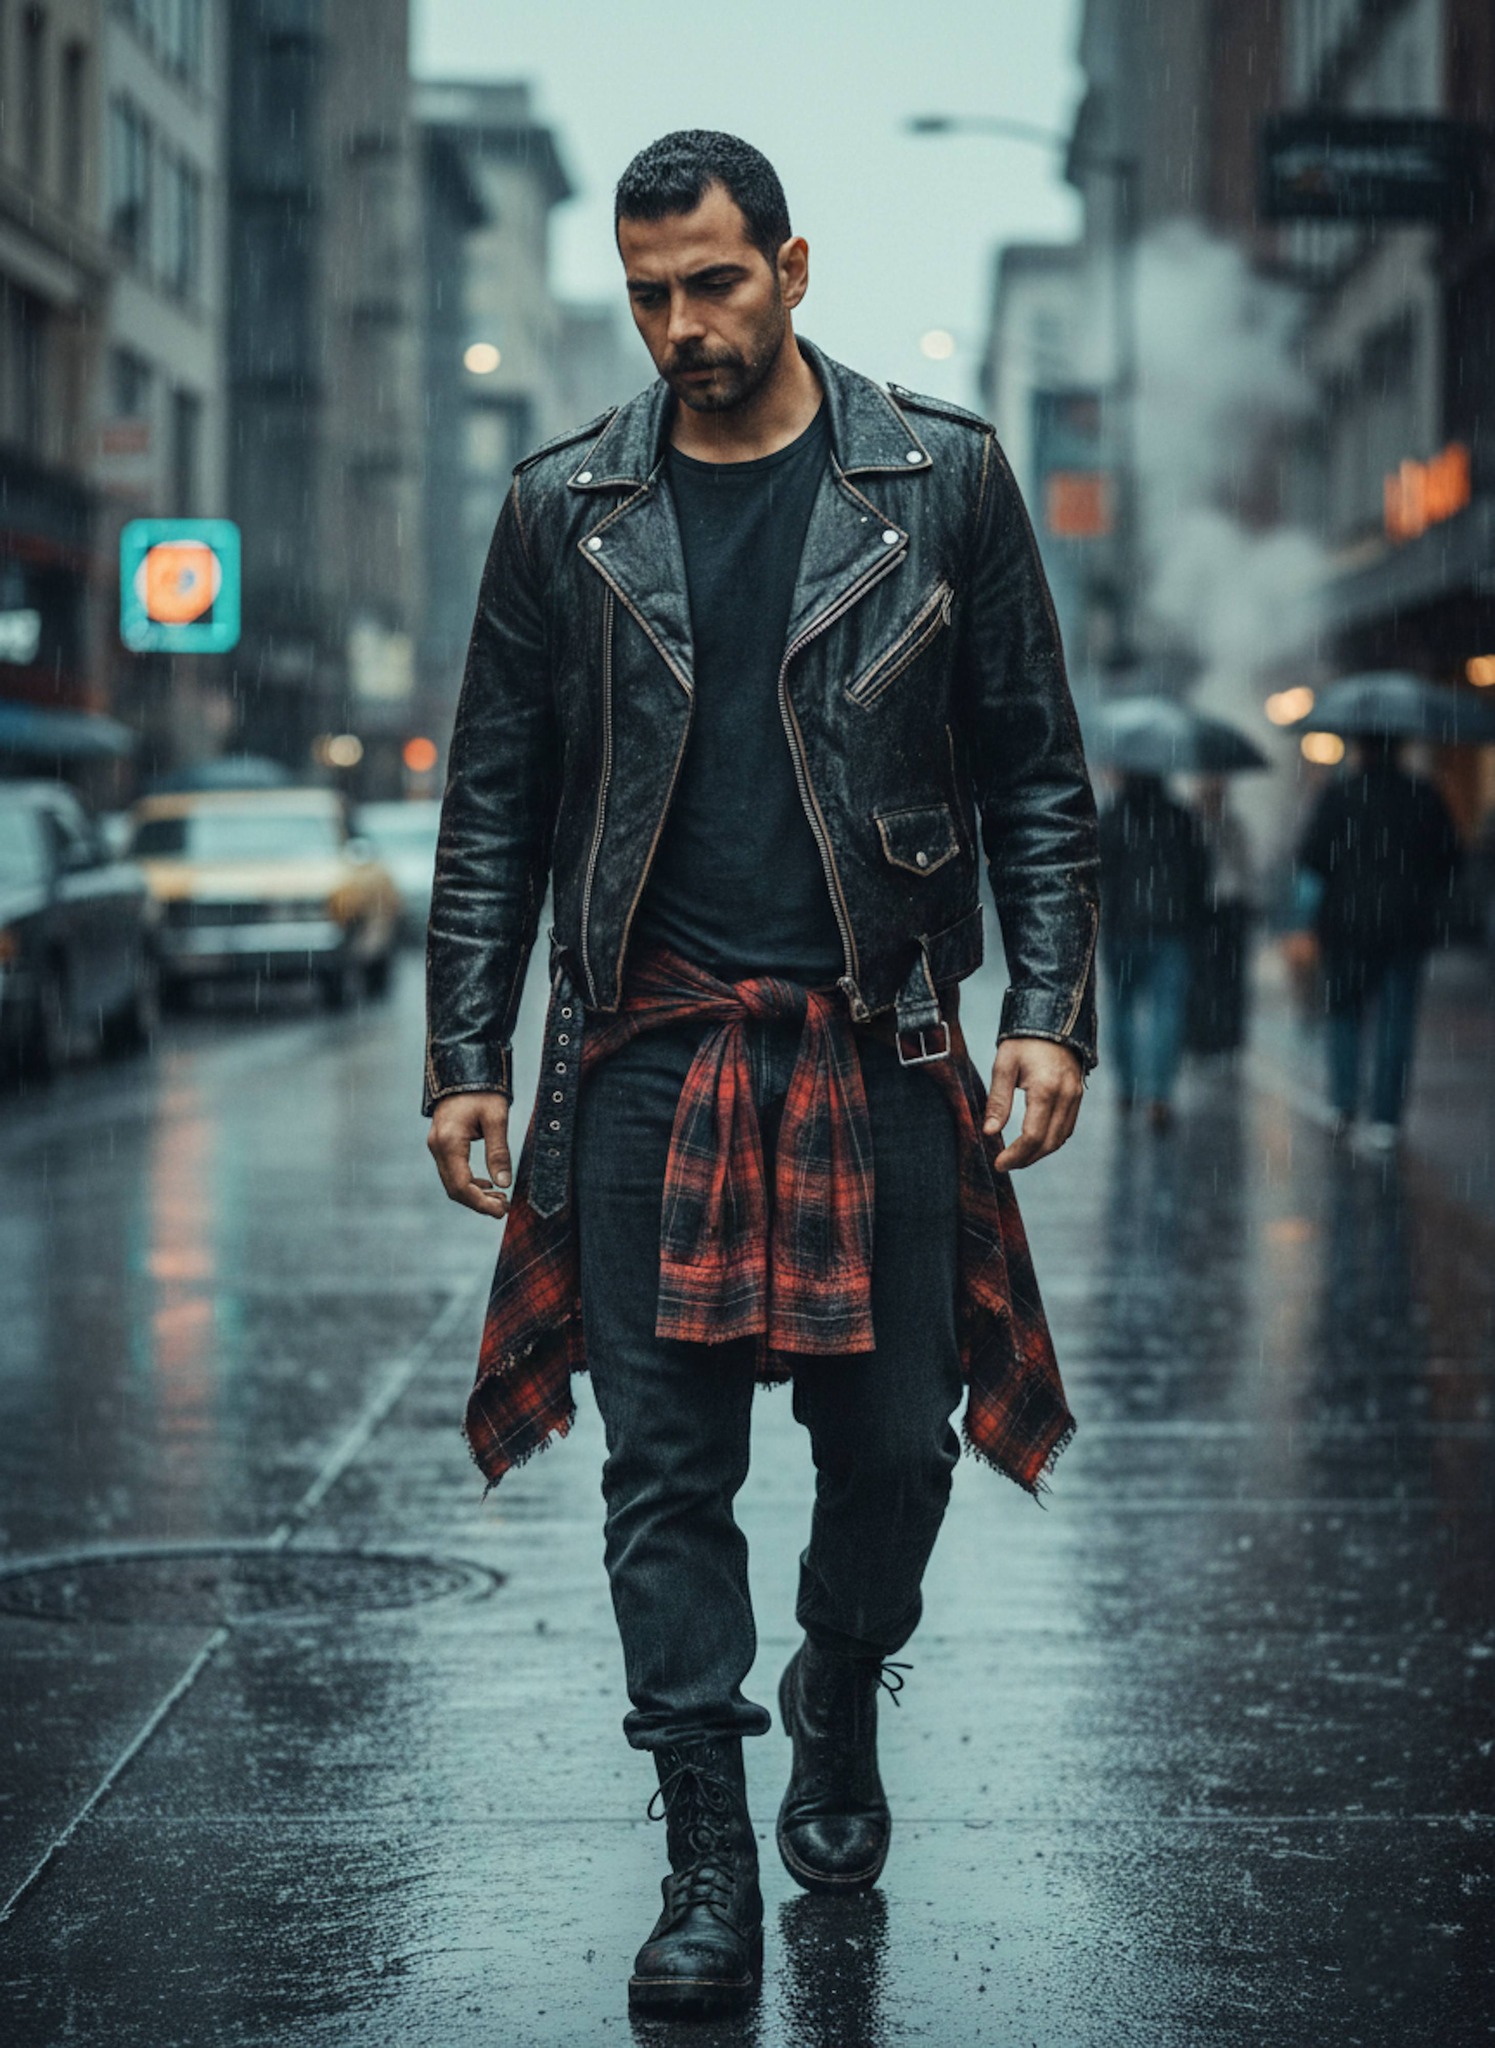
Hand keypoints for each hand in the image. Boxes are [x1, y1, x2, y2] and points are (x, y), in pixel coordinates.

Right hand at [428, 1091, 513, 1218]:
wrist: (464, 1067)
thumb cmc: (482, 1090)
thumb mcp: (496, 1118)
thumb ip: (499, 1152)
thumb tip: (504, 1183)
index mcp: (449, 1142)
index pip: (461, 1185)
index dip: (481, 1203)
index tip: (501, 1211)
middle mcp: (437, 1146)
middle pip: (454, 1188)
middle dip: (478, 1202)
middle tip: (504, 1208)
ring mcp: (436, 1145)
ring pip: (451, 1182)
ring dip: (474, 1194)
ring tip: (500, 1199)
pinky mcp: (441, 1143)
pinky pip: (451, 1171)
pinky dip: (468, 1182)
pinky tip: (487, 1184)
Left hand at [983, 1038, 1084, 1170]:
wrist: (1051, 1020)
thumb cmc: (1023, 1041)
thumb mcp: (1004, 1066)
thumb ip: (998, 1101)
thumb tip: (990, 1132)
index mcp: (1046, 1089)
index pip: (1033, 1136)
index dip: (1016, 1155)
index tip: (999, 1164)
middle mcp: (1066, 1096)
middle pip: (1049, 1142)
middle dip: (1026, 1159)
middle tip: (1005, 1164)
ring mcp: (1075, 1096)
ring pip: (1061, 1138)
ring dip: (1039, 1152)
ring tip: (1017, 1156)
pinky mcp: (1078, 1095)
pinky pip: (1068, 1127)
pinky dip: (1051, 1139)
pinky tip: (1034, 1141)